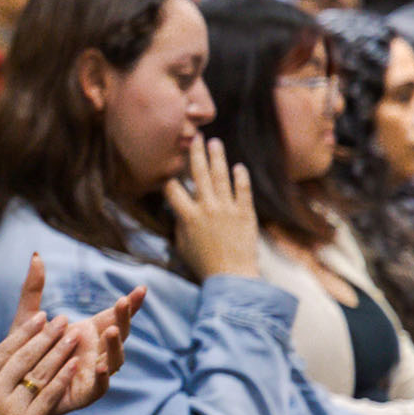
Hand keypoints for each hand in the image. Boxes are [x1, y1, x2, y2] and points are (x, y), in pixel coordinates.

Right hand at [0, 311, 80, 414]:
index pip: (3, 351)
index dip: (24, 332)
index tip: (40, 316)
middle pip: (24, 357)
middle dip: (46, 336)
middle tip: (63, 319)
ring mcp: (11, 409)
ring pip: (39, 374)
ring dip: (59, 352)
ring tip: (74, 336)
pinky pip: (48, 396)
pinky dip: (62, 378)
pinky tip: (75, 365)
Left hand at [7, 253, 145, 414]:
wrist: (9, 385)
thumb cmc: (22, 350)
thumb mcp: (27, 317)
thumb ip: (33, 289)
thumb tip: (35, 256)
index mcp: (88, 332)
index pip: (114, 316)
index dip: (130, 304)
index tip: (141, 289)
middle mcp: (95, 352)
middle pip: (119, 335)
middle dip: (124, 319)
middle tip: (122, 302)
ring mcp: (92, 373)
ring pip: (114, 360)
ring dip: (116, 346)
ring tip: (111, 331)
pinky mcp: (83, 394)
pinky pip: (99, 388)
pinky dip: (103, 378)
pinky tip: (101, 366)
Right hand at [165, 136, 259, 279]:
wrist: (232, 276)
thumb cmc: (204, 264)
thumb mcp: (182, 246)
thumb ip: (179, 226)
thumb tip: (179, 212)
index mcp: (188, 216)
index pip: (173, 189)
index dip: (168, 180)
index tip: (168, 172)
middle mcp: (207, 208)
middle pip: (199, 174)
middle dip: (196, 154)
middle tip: (195, 138)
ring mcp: (228, 208)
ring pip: (221, 177)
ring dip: (217, 158)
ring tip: (215, 143)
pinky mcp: (245, 213)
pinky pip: (243, 190)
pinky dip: (241, 177)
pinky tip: (238, 167)